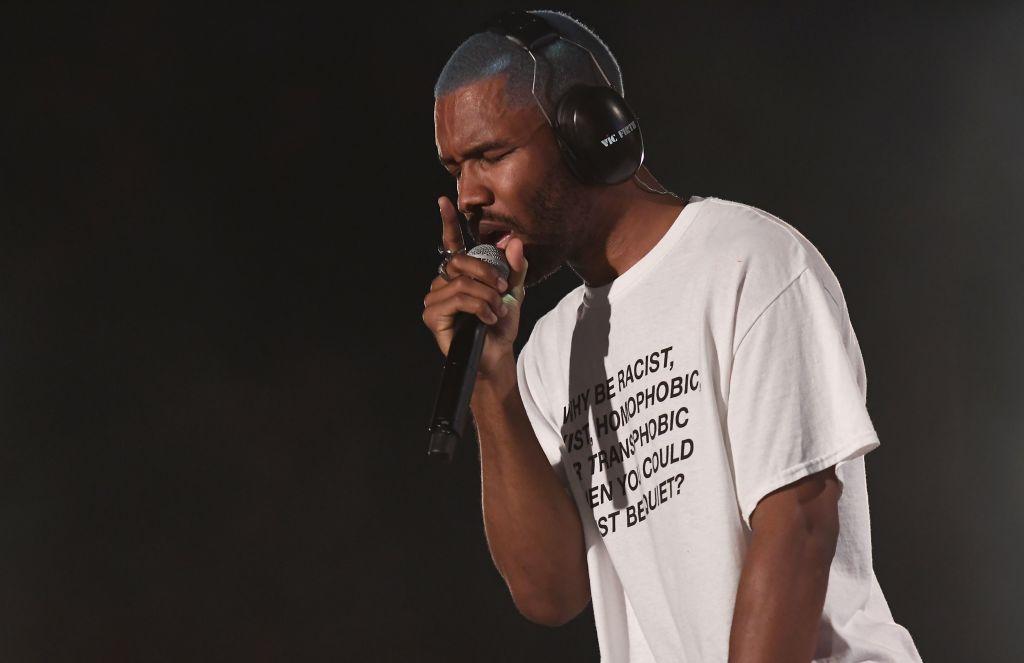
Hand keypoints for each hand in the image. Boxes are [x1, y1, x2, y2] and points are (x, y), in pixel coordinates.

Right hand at [422, 196, 528, 379]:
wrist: (497, 353)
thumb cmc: (500, 323)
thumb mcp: (514, 292)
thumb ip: (515, 268)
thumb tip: (514, 241)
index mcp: (461, 273)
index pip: (452, 243)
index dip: (447, 222)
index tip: (444, 201)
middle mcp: (443, 282)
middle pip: (461, 261)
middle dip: (487, 275)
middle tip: (502, 292)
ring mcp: (434, 298)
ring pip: (463, 283)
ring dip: (487, 298)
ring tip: (495, 312)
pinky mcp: (431, 314)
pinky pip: (458, 299)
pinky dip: (479, 308)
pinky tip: (486, 320)